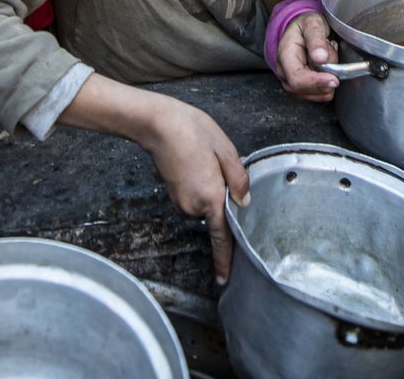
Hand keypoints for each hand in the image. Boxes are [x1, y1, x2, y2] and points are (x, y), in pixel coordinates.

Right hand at [137, 100, 248, 284]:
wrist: (159, 124)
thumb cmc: (192, 131)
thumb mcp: (224, 149)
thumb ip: (239, 178)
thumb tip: (245, 202)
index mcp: (211, 197)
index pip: (222, 237)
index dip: (224, 260)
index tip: (225, 280)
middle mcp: (194, 205)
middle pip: (217, 211)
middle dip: (223, 193)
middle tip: (221, 162)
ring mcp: (181, 200)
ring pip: (206, 201)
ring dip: (212, 186)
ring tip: (207, 157)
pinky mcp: (174, 193)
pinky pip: (195, 195)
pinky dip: (201, 183)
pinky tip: (197, 160)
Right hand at [275, 13, 339, 101]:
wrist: (303, 29)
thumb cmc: (306, 25)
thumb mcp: (313, 23)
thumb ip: (316, 39)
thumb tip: (320, 57)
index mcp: (285, 54)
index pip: (296, 78)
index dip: (316, 82)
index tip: (334, 79)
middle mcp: (284, 70)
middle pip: (304, 89)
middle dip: (324, 80)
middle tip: (333, 60)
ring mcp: (290, 80)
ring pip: (313, 94)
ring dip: (326, 82)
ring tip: (328, 61)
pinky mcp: (299, 87)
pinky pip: (317, 95)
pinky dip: (326, 86)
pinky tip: (327, 71)